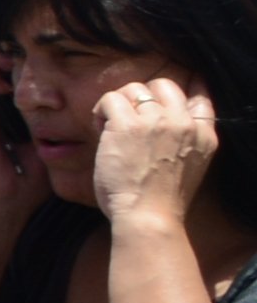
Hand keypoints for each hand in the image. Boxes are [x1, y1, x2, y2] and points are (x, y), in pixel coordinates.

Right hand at [0, 58, 49, 222]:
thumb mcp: (51, 147)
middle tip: (31, 65)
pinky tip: (3, 82)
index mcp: (14, 119)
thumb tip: (79, 109)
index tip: (49, 71)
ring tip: (14, 68)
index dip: (28, 73)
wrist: (4, 200)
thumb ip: (58, 129)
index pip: (17, 85)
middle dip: (13, 63)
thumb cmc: (30, 181)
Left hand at [95, 77, 221, 238]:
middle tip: (129, 117)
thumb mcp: (189, 167)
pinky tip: (99, 127)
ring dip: (119, 104)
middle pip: (165, 85)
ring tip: (110, 126)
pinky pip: (110, 98)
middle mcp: (183, 124)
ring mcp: (156, 122)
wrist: (150, 217)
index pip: (201, 98)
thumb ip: (182, 141)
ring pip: (135, 88)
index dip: (180, 95)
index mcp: (203, 136)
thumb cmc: (161, 201)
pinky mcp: (127, 125)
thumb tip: (159, 121)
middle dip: (144, 95)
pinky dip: (101, 109)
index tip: (161, 103)